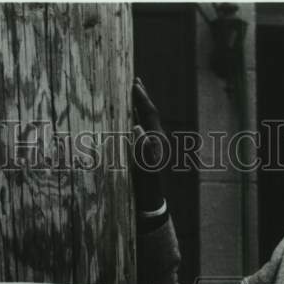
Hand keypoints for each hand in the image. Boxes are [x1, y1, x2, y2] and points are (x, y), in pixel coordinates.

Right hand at [131, 77, 166, 212]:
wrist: (149, 203)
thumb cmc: (145, 187)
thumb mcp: (143, 169)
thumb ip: (142, 149)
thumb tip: (138, 127)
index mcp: (155, 141)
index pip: (149, 114)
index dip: (142, 98)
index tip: (135, 83)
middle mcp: (155, 140)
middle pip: (148, 113)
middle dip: (141, 98)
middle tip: (135, 80)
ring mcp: (150, 145)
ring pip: (144, 120)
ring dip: (137, 106)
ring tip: (130, 93)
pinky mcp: (145, 151)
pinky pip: (139, 129)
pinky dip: (133, 118)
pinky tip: (127, 115)